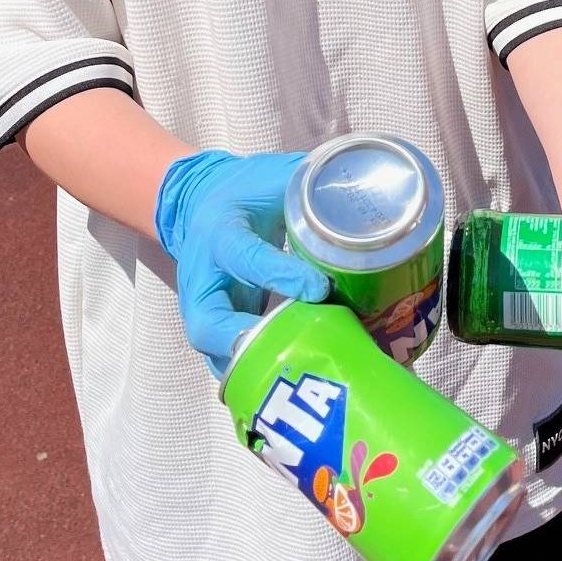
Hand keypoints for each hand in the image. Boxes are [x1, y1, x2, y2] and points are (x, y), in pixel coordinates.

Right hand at [155, 151, 329, 375]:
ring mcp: (205, 311)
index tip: (319, 288)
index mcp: (220, 234)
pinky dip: (255, 376)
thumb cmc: (245, 194)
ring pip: (215, 353)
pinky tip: (293, 382)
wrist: (200, 207)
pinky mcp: (216, 331)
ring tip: (300, 374)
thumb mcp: (271, 178)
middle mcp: (204, 280)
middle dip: (249, 343)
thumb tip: (361, 190)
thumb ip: (309, 184)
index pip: (246, 258)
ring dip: (253, 369)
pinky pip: (228, 362)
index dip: (281, 276)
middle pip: (208, 324)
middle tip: (296, 349)